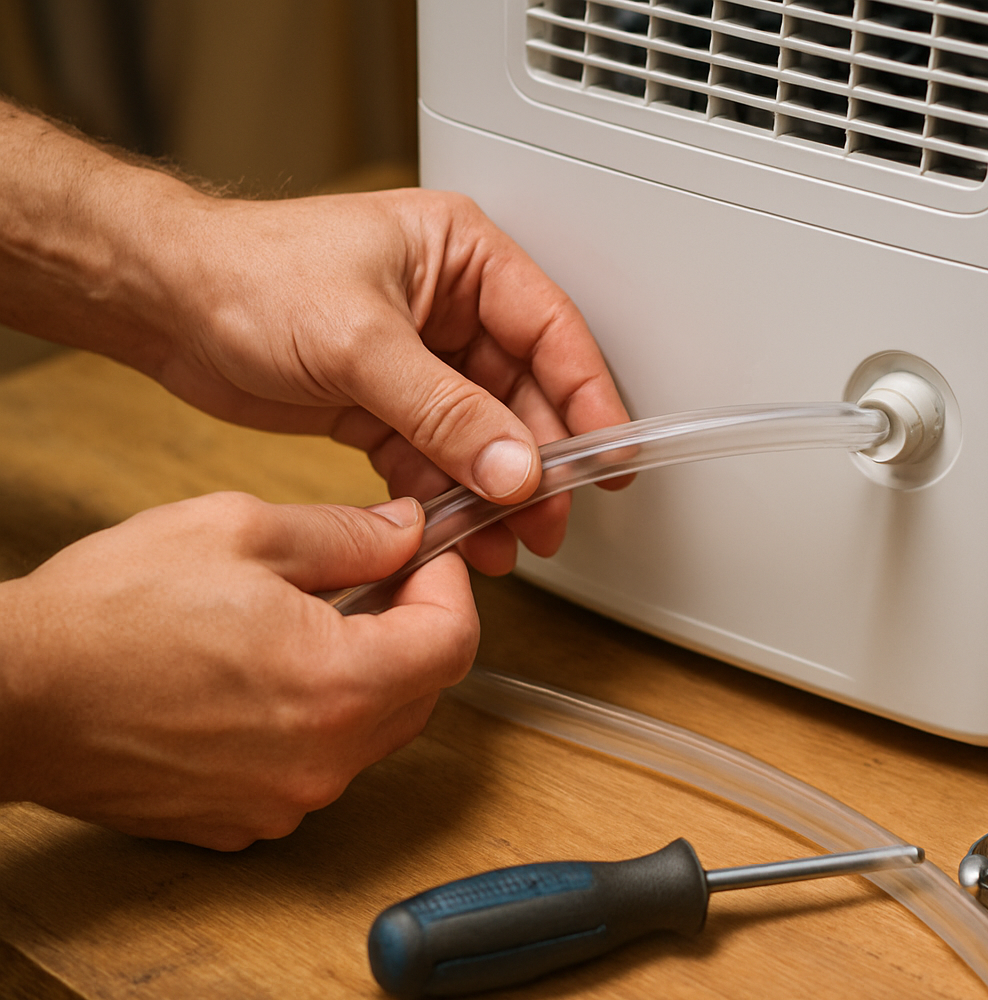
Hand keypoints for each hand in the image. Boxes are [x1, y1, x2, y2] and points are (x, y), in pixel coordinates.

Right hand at [0, 493, 476, 849]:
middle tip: (371, 580)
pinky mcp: (241, 822)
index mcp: (337, 685)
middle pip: (423, 692)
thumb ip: (346, 536)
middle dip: (413, 629)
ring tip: (306, 623)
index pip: (455, 641)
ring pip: (371, 732)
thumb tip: (404, 535)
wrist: (8, 694)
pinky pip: (314, 767)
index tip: (423, 558)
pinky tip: (261, 677)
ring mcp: (283, 802)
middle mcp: (322, 760)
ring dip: (364, 676)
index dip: (449, 587)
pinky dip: (312, 721)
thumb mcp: (239, 531)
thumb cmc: (104, 615)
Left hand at [145, 187, 630, 574]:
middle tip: (550, 517)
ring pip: (483, 434)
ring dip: (494, 490)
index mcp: (463, 256)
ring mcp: (423, 358)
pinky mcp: (387, 402)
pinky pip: (435, 457)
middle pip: (524, 392)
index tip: (610, 456)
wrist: (163, 303)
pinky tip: (458, 532)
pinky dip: (446, 496)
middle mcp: (452, 305)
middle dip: (537, 462)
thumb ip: (445, 412)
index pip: (552, 330)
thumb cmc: (247, 276)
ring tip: (508, 540)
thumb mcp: (361, 343)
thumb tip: (514, 466)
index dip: (589, 396)